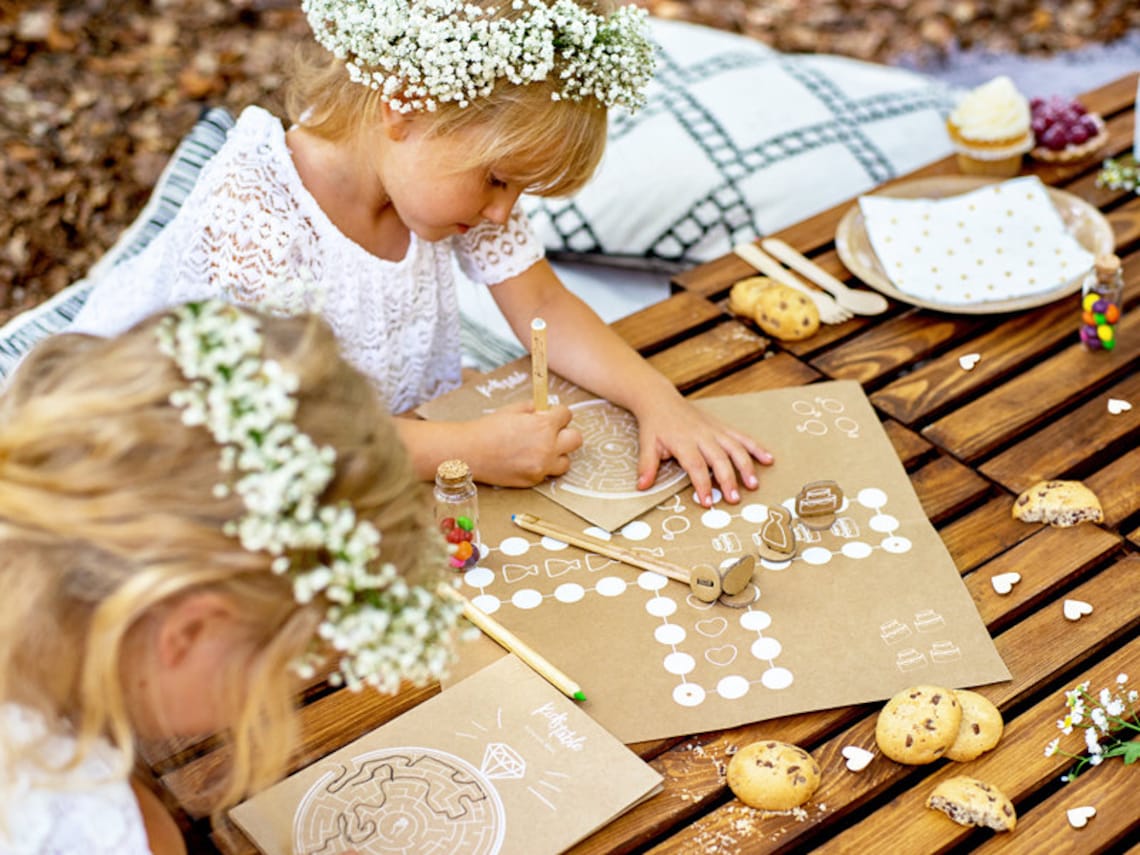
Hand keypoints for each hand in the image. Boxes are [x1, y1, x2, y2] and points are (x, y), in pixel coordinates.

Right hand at [467, 400, 582, 486]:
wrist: (469, 452)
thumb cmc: (488, 428)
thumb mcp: (513, 410)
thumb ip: (534, 409)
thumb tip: (546, 411)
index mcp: (544, 425)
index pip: (567, 415)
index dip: (558, 414)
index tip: (550, 415)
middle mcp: (547, 447)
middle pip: (576, 439)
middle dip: (565, 433)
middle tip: (551, 433)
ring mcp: (541, 467)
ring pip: (566, 461)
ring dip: (557, 454)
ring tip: (541, 450)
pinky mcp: (533, 481)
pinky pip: (547, 473)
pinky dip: (541, 467)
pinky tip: (526, 460)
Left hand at [634, 397, 772, 506]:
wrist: (660, 399)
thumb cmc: (655, 425)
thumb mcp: (646, 444)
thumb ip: (647, 466)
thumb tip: (642, 486)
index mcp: (683, 442)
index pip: (695, 466)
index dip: (702, 485)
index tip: (707, 501)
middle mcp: (702, 436)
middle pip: (719, 459)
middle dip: (728, 480)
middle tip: (734, 499)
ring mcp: (714, 431)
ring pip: (735, 448)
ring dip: (746, 466)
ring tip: (753, 484)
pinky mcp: (721, 427)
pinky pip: (742, 437)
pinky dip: (756, 447)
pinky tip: (768, 459)